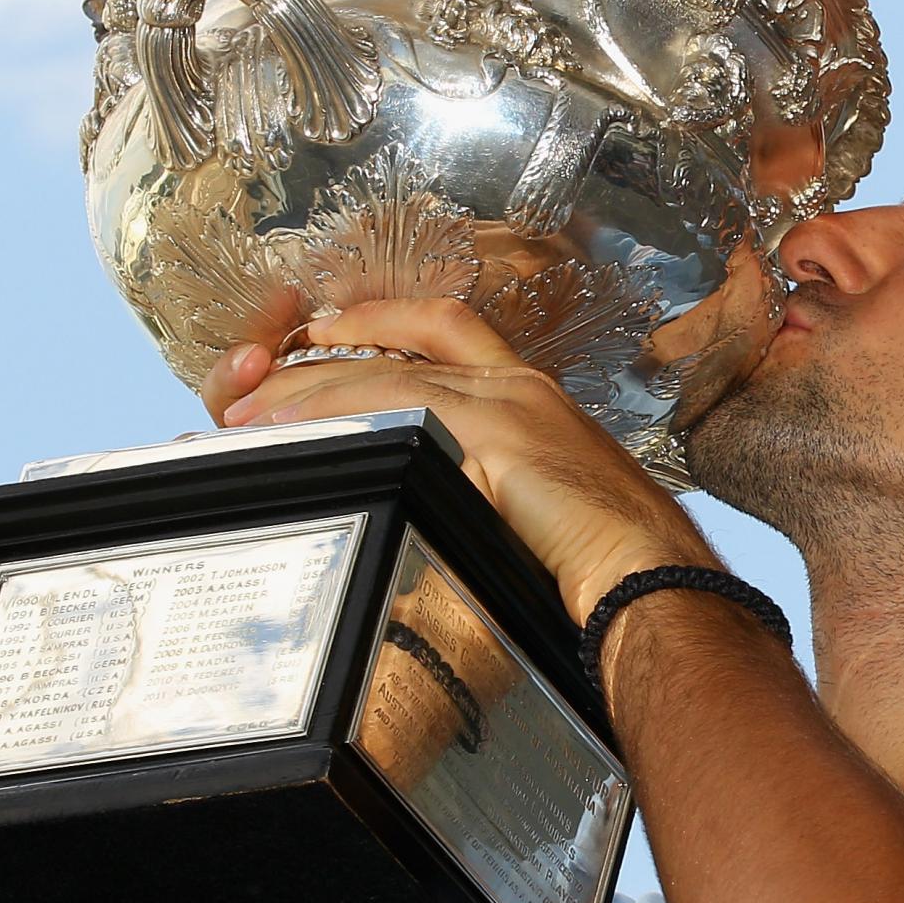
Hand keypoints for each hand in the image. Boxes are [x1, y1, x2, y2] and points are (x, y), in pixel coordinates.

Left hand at [201, 298, 717, 623]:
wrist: (659, 582)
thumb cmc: (615, 572)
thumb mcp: (540, 520)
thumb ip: (490, 498)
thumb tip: (443, 514)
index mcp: (536, 399)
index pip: (445, 328)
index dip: (378, 320)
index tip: (324, 326)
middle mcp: (521, 387)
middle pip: (400, 342)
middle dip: (318, 353)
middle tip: (253, 372)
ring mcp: (509, 405)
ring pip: (381, 371)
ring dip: (304, 385)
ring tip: (244, 406)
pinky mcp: (495, 435)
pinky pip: (388, 404)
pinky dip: (328, 408)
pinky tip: (286, 426)